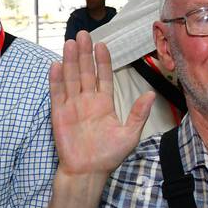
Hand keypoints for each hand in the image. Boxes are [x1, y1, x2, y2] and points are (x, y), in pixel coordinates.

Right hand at [50, 31, 155, 178]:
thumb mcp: (130, 134)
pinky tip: (56, 65)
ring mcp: (72, 106)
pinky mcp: (59, 115)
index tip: (102, 45)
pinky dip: (56, 80)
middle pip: (85, 72)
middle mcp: (87, 101)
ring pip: (71, 78)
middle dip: (84, 54)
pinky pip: (57, 94)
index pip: (104, 77)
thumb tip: (151, 94)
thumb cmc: (109, 156)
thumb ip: (138, 113)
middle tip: (83, 35)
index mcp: (104, 104)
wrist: (87, 172)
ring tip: (70, 43)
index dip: (102, 61)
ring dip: (70, 61)